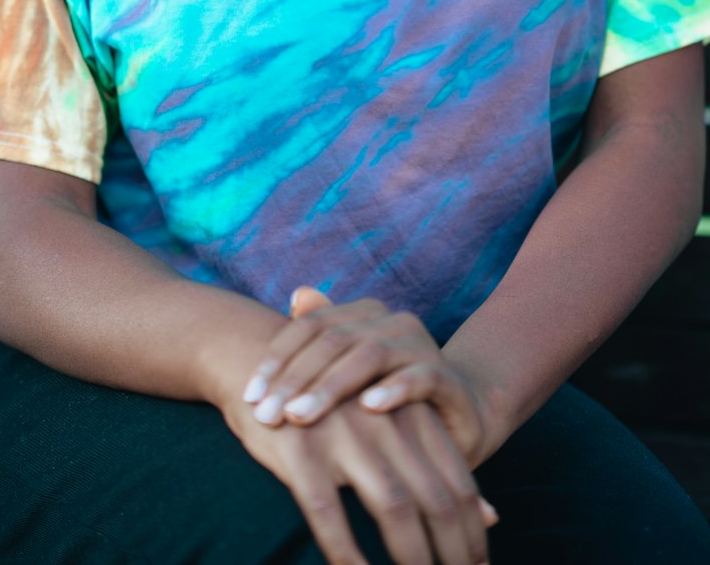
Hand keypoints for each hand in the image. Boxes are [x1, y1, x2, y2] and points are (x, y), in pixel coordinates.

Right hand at [225, 384, 496, 564]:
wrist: (258, 359)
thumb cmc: (337, 407)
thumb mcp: (393, 424)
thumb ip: (441, 468)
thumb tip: (494, 518)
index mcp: (413, 415)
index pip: (459, 483)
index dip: (473, 533)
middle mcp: (387, 421)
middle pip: (436, 499)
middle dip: (452, 554)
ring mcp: (346, 432)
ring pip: (394, 507)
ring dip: (411, 559)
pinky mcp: (302, 447)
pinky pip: (329, 512)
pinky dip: (345, 552)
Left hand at [241, 287, 491, 466]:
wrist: (460, 415)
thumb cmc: (390, 397)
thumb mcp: (350, 375)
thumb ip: (323, 339)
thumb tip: (298, 293)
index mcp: (363, 315)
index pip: (310, 327)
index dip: (277, 359)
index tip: (249, 396)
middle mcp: (391, 322)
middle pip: (333, 342)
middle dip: (294, 380)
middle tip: (266, 416)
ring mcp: (421, 346)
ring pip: (369, 357)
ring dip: (331, 387)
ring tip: (300, 416)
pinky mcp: (447, 377)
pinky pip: (420, 377)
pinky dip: (394, 389)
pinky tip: (368, 407)